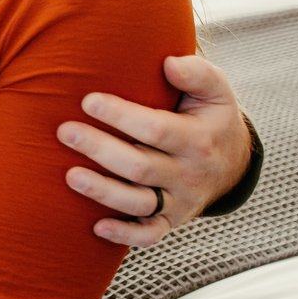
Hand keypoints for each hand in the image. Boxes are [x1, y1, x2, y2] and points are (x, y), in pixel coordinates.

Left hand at [59, 54, 249, 247]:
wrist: (232, 161)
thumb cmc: (208, 115)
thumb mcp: (215, 90)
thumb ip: (196, 73)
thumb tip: (168, 63)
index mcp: (199, 139)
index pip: (156, 129)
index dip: (121, 116)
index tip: (88, 100)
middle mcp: (190, 174)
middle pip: (140, 167)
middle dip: (100, 149)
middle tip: (64, 131)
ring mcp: (180, 201)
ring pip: (138, 203)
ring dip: (102, 191)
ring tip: (69, 175)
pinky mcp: (170, 221)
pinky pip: (148, 235)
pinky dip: (124, 235)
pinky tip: (95, 227)